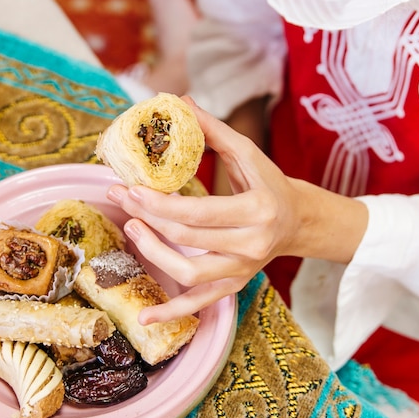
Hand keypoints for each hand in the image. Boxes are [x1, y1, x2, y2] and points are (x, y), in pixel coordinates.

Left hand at [106, 97, 367, 323]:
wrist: (297, 221)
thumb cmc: (269, 183)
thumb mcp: (248, 154)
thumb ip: (213, 131)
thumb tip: (178, 100)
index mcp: (257, 209)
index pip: (198, 211)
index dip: (158, 203)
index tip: (129, 187)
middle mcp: (252, 245)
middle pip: (187, 239)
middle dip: (147, 218)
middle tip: (121, 197)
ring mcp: (243, 269)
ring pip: (189, 274)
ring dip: (153, 254)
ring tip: (131, 228)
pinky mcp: (234, 284)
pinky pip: (200, 303)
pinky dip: (172, 312)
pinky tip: (144, 317)